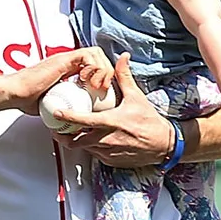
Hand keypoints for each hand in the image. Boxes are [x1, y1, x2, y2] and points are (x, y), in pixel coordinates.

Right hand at [0, 46, 108, 116]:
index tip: (101, 91)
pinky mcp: (63, 59)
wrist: (15, 93)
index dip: (102, 75)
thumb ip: (62, 105)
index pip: (94, 64)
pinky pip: (87, 55)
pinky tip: (85, 81)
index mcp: (67, 70)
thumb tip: (70, 119)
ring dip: (101, 69)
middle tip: (102, 88)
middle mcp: (68, 61)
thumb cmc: (26, 99)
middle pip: (99, 56)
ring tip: (95, 84)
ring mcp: (66, 58)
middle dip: (106, 71)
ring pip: (96, 53)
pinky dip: (92, 67)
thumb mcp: (52, 104)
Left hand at [52, 55, 181, 166]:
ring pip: (83, 148)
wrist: (164, 144)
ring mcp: (108, 153)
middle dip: (62, 135)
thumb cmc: (150, 121)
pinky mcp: (110, 161)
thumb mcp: (137, 97)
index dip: (68, 117)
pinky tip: (89, 140)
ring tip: (70, 132)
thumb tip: (122, 58)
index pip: (83, 121)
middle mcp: (107, 140)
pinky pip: (94, 155)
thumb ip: (124, 77)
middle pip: (75, 141)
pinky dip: (89, 147)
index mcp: (111, 122)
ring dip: (76, 141)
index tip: (56, 112)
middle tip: (56, 128)